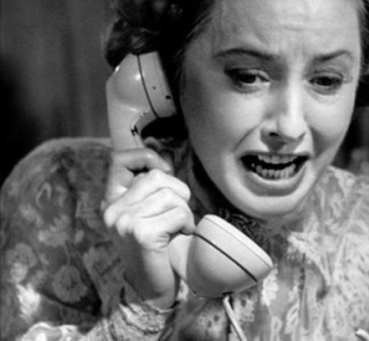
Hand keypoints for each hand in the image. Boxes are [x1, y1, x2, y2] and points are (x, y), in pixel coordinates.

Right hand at [102, 148, 194, 308]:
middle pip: (157, 176)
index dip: (145, 156)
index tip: (162, 171)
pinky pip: (178, 213)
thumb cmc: (157, 245)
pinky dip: (187, 223)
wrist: (151, 288)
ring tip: (178, 228)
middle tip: (177, 215)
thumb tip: (164, 149)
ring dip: (184, 211)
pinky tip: (180, 236)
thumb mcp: (151, 209)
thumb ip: (155, 183)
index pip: (120, 158)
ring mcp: (124, 221)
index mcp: (111, 200)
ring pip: (171, 195)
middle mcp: (112, 209)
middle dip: (178, 192)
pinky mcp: (141, 234)